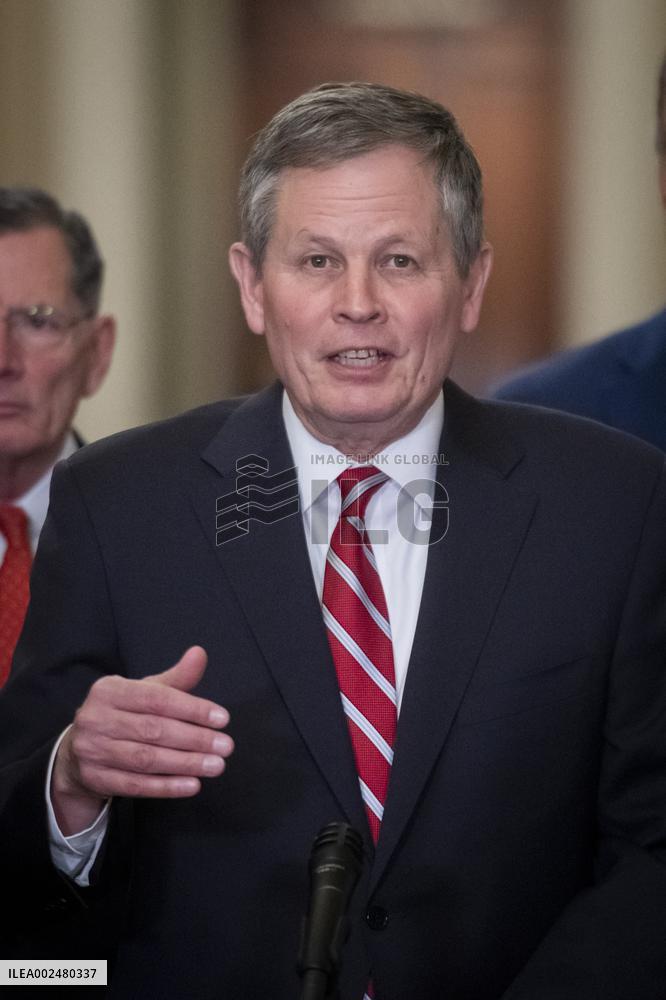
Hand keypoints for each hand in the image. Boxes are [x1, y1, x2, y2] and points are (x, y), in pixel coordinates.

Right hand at [51, 646, 233, 833]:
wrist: (78, 751)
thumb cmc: (121, 715)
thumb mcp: (143, 692)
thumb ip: (174, 678)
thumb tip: (199, 654)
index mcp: (109, 690)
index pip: (157, 699)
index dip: (192, 709)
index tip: (222, 719)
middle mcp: (96, 719)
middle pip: (153, 730)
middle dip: (194, 739)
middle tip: (225, 746)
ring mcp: (92, 751)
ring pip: (146, 759)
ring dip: (185, 764)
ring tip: (216, 765)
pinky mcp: (95, 778)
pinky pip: (136, 785)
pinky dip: (167, 786)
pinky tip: (193, 784)